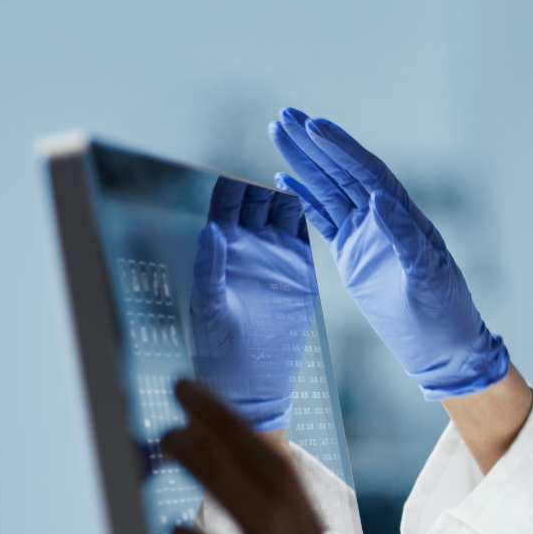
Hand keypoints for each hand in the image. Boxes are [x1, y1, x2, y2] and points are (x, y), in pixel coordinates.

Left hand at [188, 179, 316, 431]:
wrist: (254, 377)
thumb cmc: (219, 347)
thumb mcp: (209, 306)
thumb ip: (210, 268)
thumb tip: (211, 230)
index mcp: (222, 249)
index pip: (226, 204)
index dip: (233, 183)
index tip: (247, 163)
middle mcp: (248, 246)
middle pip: (257, 199)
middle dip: (265, 176)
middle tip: (281, 155)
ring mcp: (275, 256)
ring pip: (284, 210)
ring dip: (292, 189)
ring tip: (308, 166)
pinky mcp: (300, 271)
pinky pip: (306, 234)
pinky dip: (312, 214)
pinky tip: (323, 197)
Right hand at [268, 108, 508, 399]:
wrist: (441, 346)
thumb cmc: (444, 311)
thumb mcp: (427, 274)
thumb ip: (404, 237)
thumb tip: (380, 199)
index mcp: (404, 216)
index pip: (367, 173)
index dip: (341, 148)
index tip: (315, 125)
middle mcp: (384, 218)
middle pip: (342, 172)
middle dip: (314, 144)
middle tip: (284, 115)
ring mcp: (366, 235)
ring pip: (328, 190)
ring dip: (303, 162)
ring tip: (276, 133)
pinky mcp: (352, 255)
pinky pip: (323, 219)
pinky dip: (303, 198)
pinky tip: (283, 177)